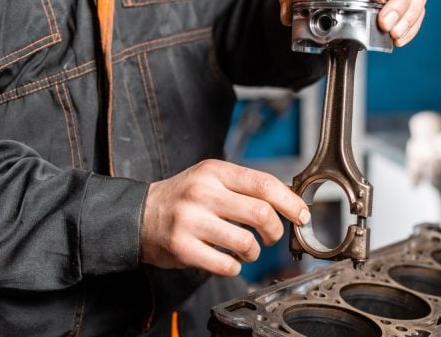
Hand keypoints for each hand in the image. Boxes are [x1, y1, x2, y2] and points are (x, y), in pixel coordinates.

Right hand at [141, 160, 310, 275]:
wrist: (139, 215)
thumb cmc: (184, 198)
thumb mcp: (212, 179)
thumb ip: (245, 186)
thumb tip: (289, 199)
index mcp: (216, 172)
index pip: (264, 184)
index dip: (290, 202)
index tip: (301, 215)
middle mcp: (203, 193)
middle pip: (261, 213)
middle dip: (276, 231)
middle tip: (272, 236)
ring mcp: (191, 220)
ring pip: (246, 242)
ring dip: (255, 252)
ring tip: (247, 251)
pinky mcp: (182, 247)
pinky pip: (226, 264)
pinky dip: (235, 267)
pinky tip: (229, 260)